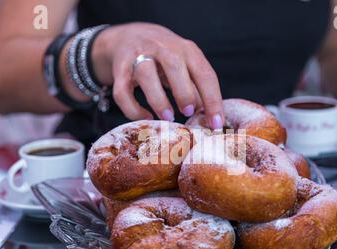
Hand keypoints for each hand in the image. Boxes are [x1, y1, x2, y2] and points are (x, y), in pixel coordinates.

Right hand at [91, 22, 223, 128]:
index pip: (204, 73)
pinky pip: (122, 91)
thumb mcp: (184, 66)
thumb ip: (196, 88)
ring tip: (167, 117)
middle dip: (184, 92)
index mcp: (186, 49)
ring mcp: (138, 55)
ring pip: (146, 74)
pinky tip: (145, 117)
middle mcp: (163, 47)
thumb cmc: (164, 57)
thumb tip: (208, 116)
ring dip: (159, 99)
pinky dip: (133, 108)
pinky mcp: (119, 68)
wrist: (128, 36)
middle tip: (188, 112)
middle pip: (175, 66)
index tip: (216, 124)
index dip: (212, 100)